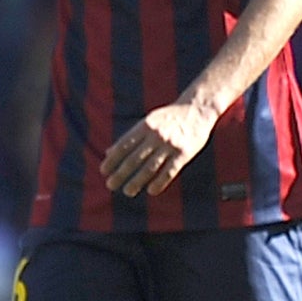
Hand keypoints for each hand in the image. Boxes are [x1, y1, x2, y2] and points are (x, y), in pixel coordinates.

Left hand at [102, 101, 218, 195]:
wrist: (198, 108)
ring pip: (150, 168)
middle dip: (120, 173)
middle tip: (110, 185)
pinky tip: (151, 191)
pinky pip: (169, 172)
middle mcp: (156, 135)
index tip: (103, 171)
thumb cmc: (169, 116)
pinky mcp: (184, 153)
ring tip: (127, 192)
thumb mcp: (148, 121)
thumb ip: (130, 137)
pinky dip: (159, 182)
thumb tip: (108, 152)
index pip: (124, 145)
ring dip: (137, 181)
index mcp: (145, 126)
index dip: (113, 159)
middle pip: (134, 159)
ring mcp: (170, 145)